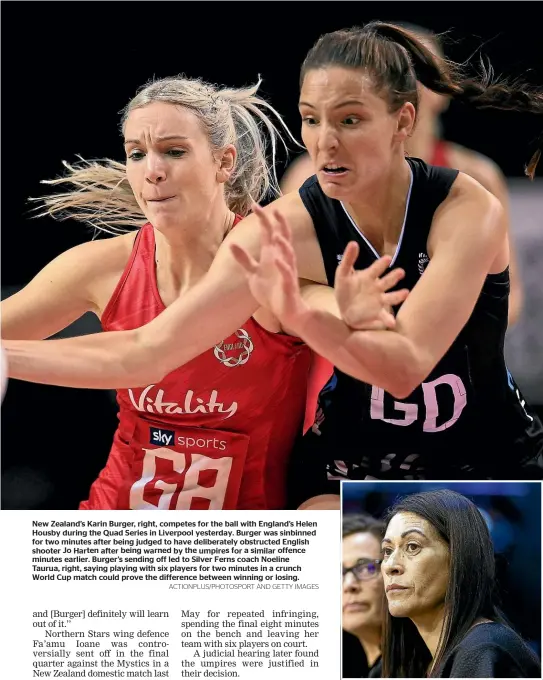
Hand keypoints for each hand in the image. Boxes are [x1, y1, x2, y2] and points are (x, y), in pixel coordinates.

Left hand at [231, 203, 307, 327]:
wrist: (286, 311)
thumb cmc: (271, 291)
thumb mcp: (253, 273)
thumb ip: (244, 259)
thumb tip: (232, 244)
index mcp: (271, 255)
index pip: (269, 232)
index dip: (263, 218)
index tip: (254, 205)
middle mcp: (281, 259)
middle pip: (282, 237)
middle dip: (278, 224)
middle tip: (271, 210)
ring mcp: (286, 271)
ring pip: (288, 254)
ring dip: (283, 244)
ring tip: (276, 234)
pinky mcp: (288, 285)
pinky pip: (287, 274)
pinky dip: (283, 266)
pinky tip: (277, 259)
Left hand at [335, 242, 408, 329]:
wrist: (345, 310)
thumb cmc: (345, 289)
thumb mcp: (342, 274)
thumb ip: (348, 259)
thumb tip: (353, 243)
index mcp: (368, 277)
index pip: (376, 268)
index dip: (381, 264)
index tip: (388, 258)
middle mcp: (376, 288)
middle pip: (387, 281)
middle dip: (394, 276)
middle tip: (401, 272)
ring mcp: (378, 300)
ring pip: (390, 297)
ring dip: (398, 295)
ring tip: (406, 293)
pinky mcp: (377, 313)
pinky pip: (384, 317)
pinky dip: (389, 320)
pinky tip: (392, 323)